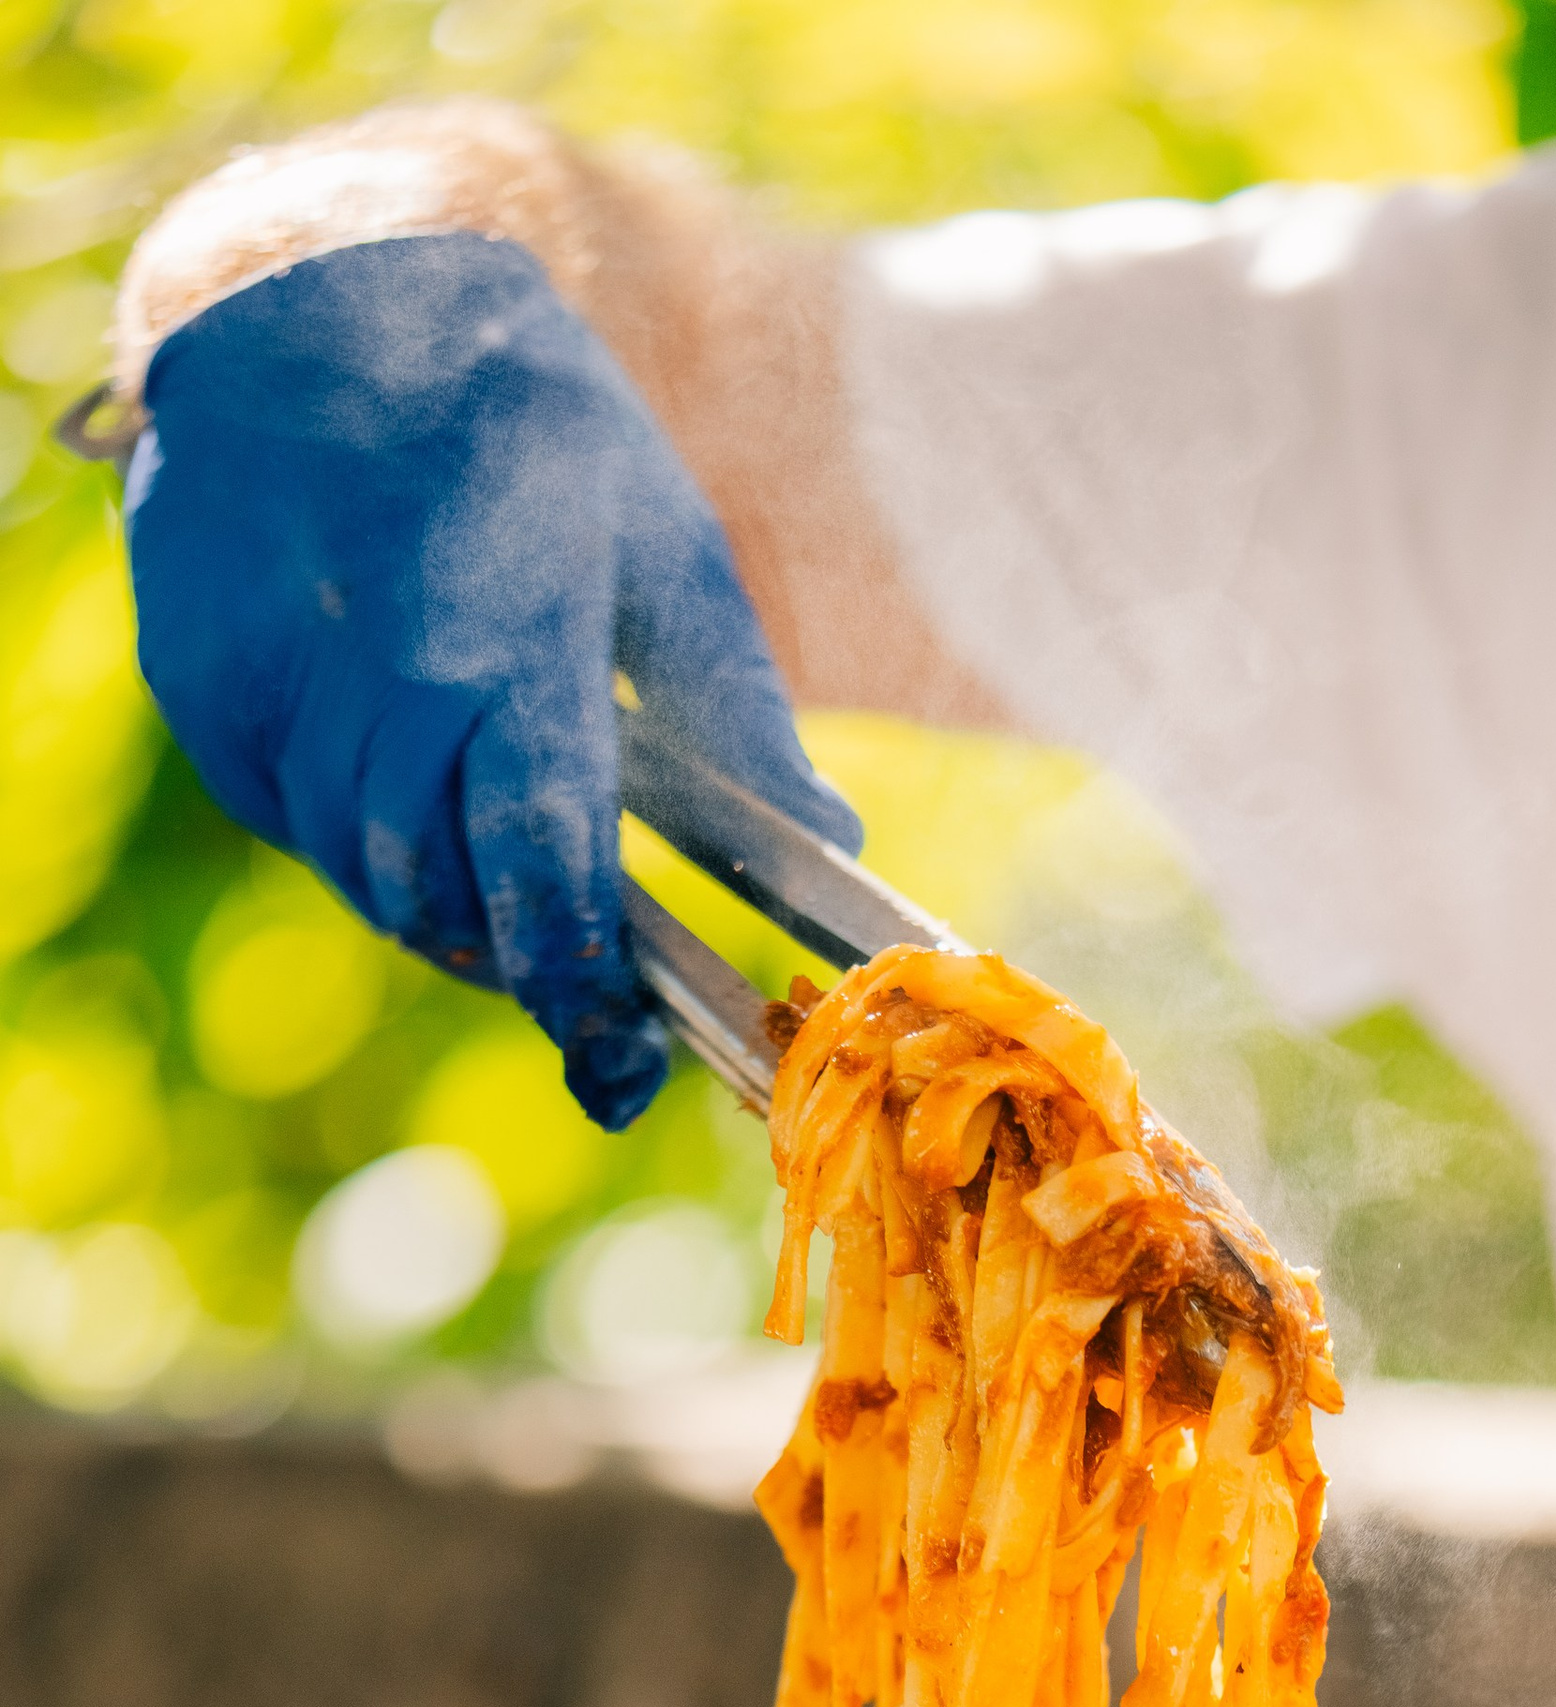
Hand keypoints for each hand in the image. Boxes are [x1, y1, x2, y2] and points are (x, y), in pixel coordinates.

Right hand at [125, 233, 860, 1125]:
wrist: (317, 296)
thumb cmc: (526, 424)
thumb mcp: (664, 546)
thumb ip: (742, 714)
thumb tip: (836, 842)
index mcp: (505, 654)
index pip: (535, 869)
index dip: (574, 980)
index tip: (614, 1045)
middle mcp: (374, 681)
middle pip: (440, 900)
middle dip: (512, 951)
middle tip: (575, 959)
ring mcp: (270, 686)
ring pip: (360, 874)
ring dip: (435, 894)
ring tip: (486, 827)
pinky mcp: (202, 687)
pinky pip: (286, 818)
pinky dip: (351, 827)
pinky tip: (395, 756)